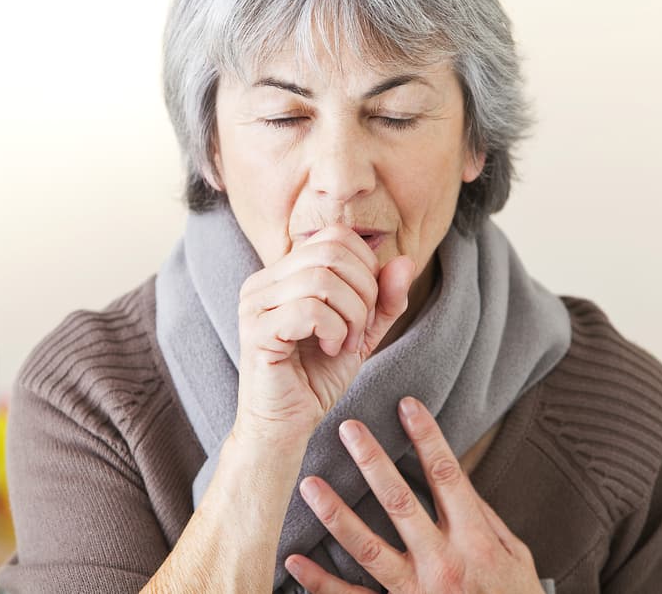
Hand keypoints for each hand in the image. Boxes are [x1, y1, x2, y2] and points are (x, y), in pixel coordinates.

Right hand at [233, 224, 414, 443]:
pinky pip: (309, 309)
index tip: (367, 310)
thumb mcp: (362, 332)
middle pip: (331, 252)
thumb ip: (384, 299)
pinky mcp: (256, 331)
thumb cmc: (316, 377)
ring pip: (322, 279)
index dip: (367, 269)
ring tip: (346, 343)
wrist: (287, 425)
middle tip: (360, 330)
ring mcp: (254, 304)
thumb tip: (407, 260)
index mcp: (282, 273)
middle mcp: (262, 281)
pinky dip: (334, 330)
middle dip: (364, 292)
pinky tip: (330, 350)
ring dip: (351, 315)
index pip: (335, 237)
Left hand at [285, 397, 543, 593]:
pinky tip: (295, 561)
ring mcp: (416, 592)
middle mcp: (443, 562)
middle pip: (400, 502)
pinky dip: (321, 583)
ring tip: (310, 484)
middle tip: (348, 428)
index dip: (427, 437)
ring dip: (335, 514)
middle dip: (372, 462)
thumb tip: (456, 481)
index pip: (447, 477)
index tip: (406, 405)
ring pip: (368, 548)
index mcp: (474, 540)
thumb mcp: (515, 557)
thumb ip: (485, 519)